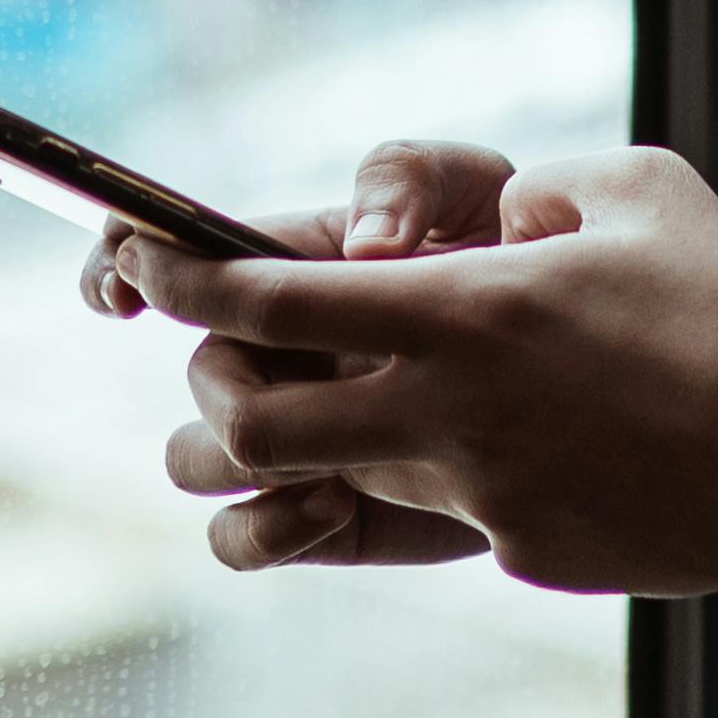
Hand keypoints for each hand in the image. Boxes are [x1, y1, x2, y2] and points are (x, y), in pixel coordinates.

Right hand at [85, 138, 504, 574]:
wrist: (594, 385)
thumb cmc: (531, 263)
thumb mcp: (482, 188)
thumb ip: (409, 178)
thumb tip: (363, 245)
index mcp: (294, 265)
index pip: (175, 254)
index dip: (125, 261)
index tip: (124, 285)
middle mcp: (279, 350)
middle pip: (198, 368)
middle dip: (227, 376)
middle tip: (299, 378)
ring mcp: (299, 434)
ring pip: (196, 457)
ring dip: (242, 452)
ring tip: (329, 452)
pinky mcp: (325, 514)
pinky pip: (238, 540)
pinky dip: (262, 530)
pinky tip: (332, 505)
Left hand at [116, 141, 717, 596]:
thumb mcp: (639, 187)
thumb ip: (528, 185)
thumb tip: (474, 218)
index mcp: (468, 309)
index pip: (270, 298)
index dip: (177, 280)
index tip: (133, 261)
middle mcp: (448, 412)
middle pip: (247, 424)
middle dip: (205, 390)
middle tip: (221, 355)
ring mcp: (474, 496)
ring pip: (318, 481)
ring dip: (288, 450)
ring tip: (325, 406)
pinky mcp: (511, 554)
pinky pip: (426, 509)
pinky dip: (424, 474)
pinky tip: (502, 439)